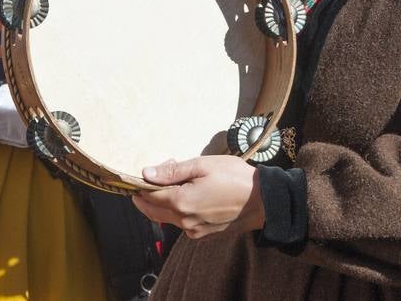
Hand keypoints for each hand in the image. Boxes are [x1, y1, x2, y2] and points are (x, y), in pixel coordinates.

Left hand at [131, 156, 263, 238]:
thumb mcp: (203, 165)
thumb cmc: (235, 178)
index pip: (148, 197)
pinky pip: (182, 223)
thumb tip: (146, 174)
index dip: (140, 185)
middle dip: (148, 194)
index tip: (136, 176)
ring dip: (165, 201)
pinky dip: (179, 209)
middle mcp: (185, 222)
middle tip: (155, 176)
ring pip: (167, 217)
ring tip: (179, 180)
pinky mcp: (203, 235)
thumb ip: (173, 171)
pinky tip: (191, 194)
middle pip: (154, 210)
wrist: (264, 201)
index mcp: (182, 203)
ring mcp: (194, 231)